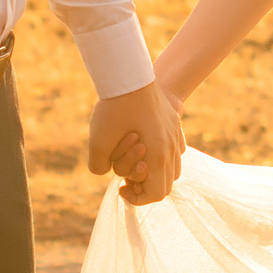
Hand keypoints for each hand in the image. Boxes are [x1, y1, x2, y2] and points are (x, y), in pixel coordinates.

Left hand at [87, 82, 185, 205]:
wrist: (130, 74)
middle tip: (126, 179)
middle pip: (166, 184)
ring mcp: (175, 135)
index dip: (137, 198)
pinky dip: (160, 155)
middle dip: (145, 186)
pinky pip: (174, 149)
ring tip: (134, 161)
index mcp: (158, 156)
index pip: (157, 194)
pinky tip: (143, 143)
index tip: (121, 188)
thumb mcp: (97, 141)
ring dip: (154, 171)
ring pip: (173, 168)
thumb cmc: (114, 107)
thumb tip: (105, 172)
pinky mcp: (173, 124)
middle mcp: (171, 149)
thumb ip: (98, 167)